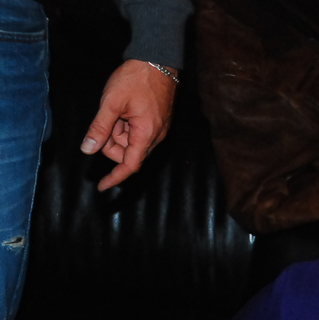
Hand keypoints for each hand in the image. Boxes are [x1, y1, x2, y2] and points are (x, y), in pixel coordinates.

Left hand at [80, 59, 176, 190]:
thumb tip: (88, 150)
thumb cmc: (135, 79)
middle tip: (106, 120)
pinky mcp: (157, 121)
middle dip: (111, 142)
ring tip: (116, 109)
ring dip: (118, 131)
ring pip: (131, 141)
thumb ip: (100, 128)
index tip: (101, 186)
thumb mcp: (111, 103)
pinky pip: (138, 132)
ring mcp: (158, 129)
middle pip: (127, 153)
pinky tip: (123, 109)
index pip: (130, 165)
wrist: (157, 60)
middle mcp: (155, 136)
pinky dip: (126, 125)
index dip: (114, 178)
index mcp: (146, 135)